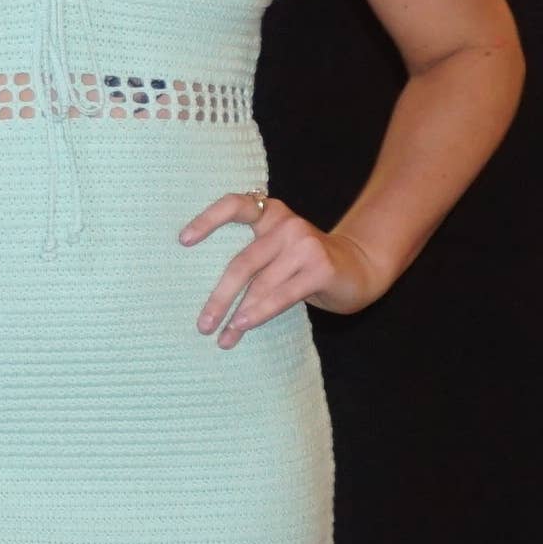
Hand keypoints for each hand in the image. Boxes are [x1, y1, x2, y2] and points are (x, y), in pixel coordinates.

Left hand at [181, 191, 380, 350]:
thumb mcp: (278, 253)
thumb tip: (210, 300)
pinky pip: (281, 295)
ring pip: (260, 284)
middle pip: (242, 263)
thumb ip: (251, 260)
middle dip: (219, 297)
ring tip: (221, 337)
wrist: (360, 269)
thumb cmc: (307, 266)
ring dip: (237, 315)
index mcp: (271, 214)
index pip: (235, 206)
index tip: (183, 241)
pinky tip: (243, 326)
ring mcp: (305, 244)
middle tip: (202, 324)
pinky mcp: (320, 267)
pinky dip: (258, 313)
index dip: (207, 220)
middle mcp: (286, 224)